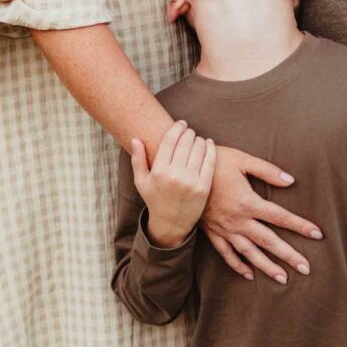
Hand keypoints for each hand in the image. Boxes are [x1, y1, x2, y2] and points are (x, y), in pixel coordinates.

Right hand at [130, 118, 215, 247]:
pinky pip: (210, 161)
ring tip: (197, 139)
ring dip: (199, 139)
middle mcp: (175, 175)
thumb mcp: (141, 181)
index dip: (177, 128)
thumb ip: (137, 159)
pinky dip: (211, 149)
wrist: (171, 223)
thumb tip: (135, 138)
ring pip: (199, 149)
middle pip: (186, 142)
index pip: (170, 140)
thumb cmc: (155, 199)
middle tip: (189, 131)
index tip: (181, 124)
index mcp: (159, 171)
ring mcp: (191, 181)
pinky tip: (209, 144)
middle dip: (188, 133)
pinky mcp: (204, 186)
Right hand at [202, 144, 321, 285]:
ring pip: (249, 252)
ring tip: (283, 278)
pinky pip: (226, 253)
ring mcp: (224, 229)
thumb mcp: (242, 160)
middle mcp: (238, 220)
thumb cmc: (214, 162)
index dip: (300, 226)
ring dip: (267, 266)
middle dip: (289, 255)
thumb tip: (291, 181)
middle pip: (269, 241)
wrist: (182, 171)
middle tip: (306, 268)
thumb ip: (268, 171)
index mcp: (248, 202)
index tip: (317, 235)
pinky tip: (249, 274)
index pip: (280, 217)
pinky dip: (238, 265)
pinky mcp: (212, 233)